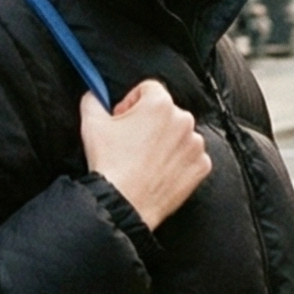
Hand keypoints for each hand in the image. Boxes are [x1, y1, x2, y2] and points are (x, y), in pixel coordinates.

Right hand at [80, 81, 211, 230]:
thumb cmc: (110, 164)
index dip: (132, 103)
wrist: (124, 204)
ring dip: (165, 141)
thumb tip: (95, 94)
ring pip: (179, 134)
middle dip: (149, 123)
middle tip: (131, 142)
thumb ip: (93, 99)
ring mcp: (195, 145)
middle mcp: (184, 120)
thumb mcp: (92, 124)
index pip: (148, 89)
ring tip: (145, 160)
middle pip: (165, 112)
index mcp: (160, 104)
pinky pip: (190, 157)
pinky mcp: (201, 167)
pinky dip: (178, 162)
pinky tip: (159, 171)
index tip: (123, 119)